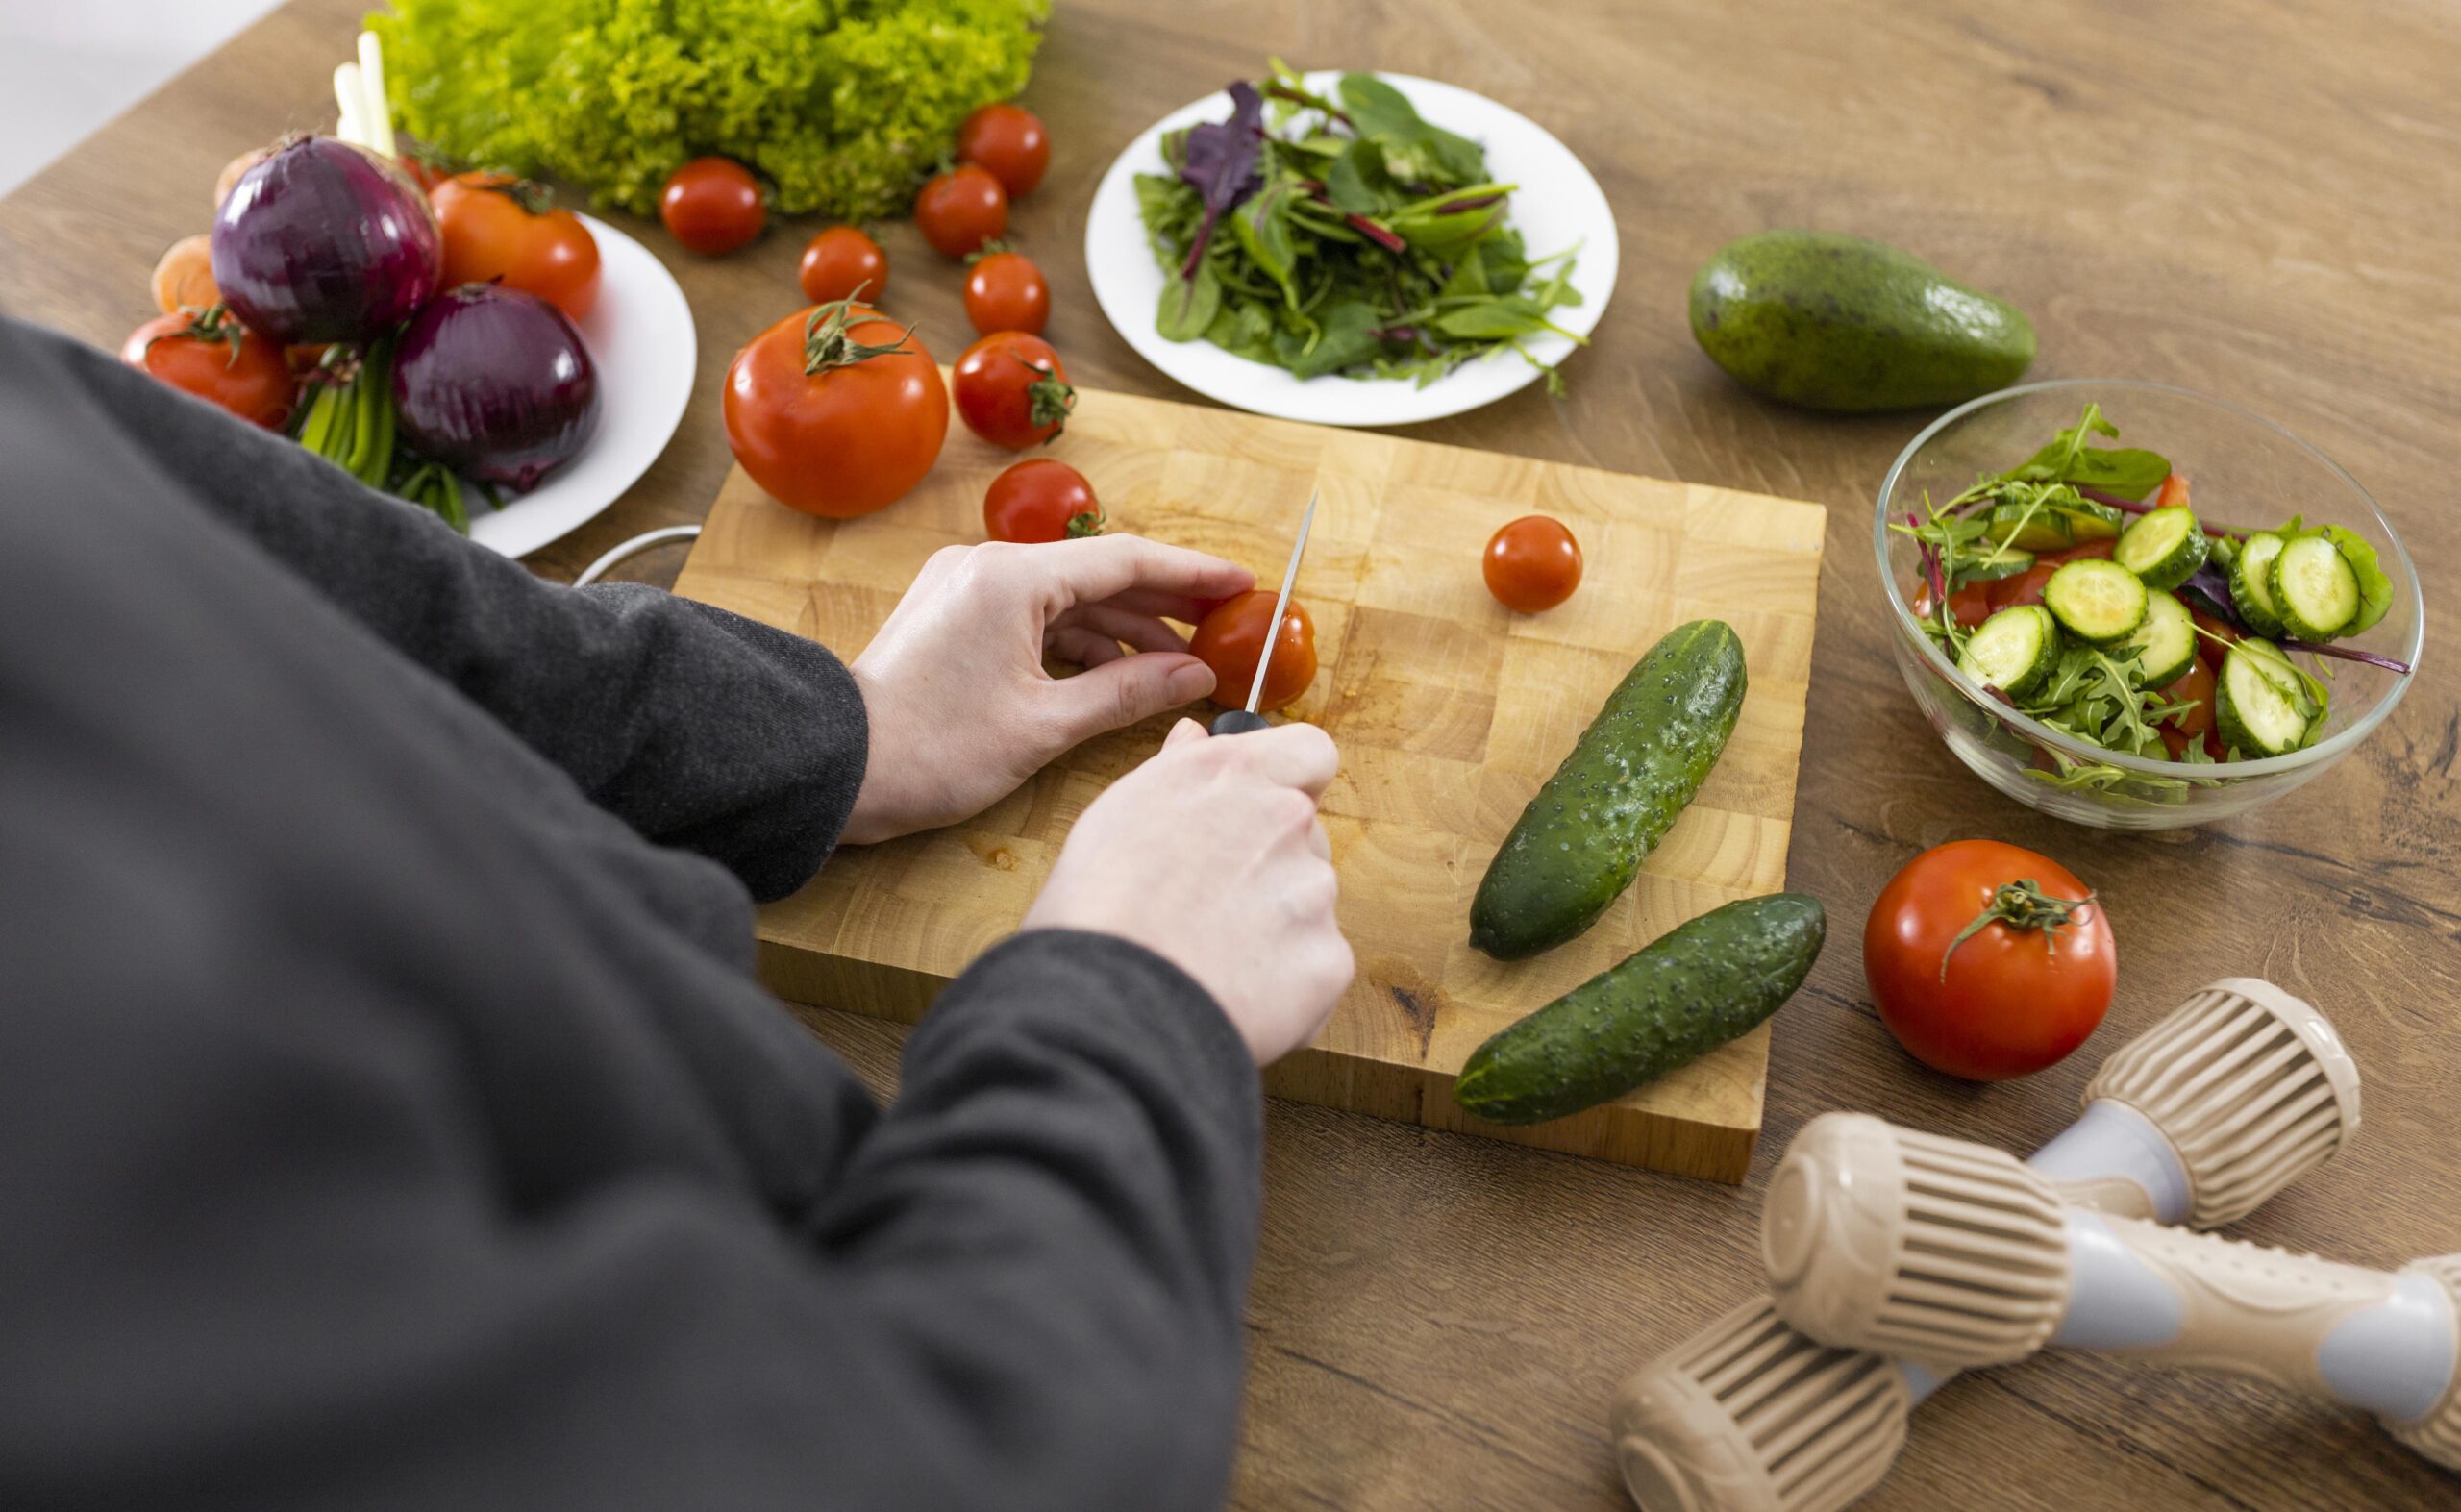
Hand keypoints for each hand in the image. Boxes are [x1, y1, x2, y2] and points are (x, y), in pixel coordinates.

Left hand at [842, 536, 1253, 844]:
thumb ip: (1127, 693)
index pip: (1125, 561)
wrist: (837, 768)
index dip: (1191, 574)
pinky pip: (1034, 616)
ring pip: (1067, 599)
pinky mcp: (954, 616)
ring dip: (1124, 629)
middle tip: (1223, 625)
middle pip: (1098, 575)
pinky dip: (1079, 643)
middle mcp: (987, 567)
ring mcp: (967, 589)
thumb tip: (1193, 676)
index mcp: (1012, 579)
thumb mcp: (1044, 725)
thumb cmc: (930, 749)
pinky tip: (1120, 674)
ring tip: (1180, 665)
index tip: (1240, 583)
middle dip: (1164, 604)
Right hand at [1022, 719, 1351, 1064]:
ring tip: (1211, 957)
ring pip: (1309, 901)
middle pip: (1304, 836)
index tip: (1263, 809)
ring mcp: (1314, 890)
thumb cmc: (1096, 906)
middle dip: (1269, 864)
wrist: (1111, 1003)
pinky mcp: (1329, 958)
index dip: (1293, 782)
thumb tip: (1194, 739)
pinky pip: (1318, 965)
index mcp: (1234, 773)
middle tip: (1209, 905)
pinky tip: (1233, 993)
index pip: (1310, 752)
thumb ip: (1176, 770)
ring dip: (1276, 924)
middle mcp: (1285, 820)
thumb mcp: (1120, 813)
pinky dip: (1287, 983)